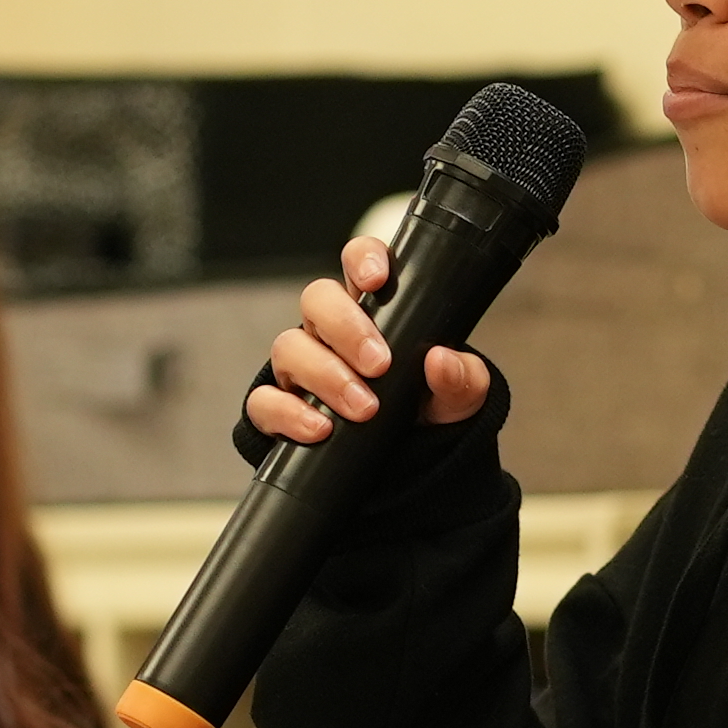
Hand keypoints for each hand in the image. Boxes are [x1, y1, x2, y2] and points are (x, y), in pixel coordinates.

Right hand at [244, 237, 491, 446]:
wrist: (406, 468)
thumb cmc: (424, 415)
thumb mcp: (457, 399)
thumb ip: (461, 379)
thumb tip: (442, 361)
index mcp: (372, 312)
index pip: (357, 263)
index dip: (362, 259)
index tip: (377, 279)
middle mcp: (328, 332)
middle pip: (316, 299)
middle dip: (345, 328)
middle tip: (379, 365)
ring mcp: (299, 369)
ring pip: (288, 347)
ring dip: (326, 375)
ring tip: (363, 408)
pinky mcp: (279, 408)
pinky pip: (265, 402)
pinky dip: (289, 414)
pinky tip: (321, 429)